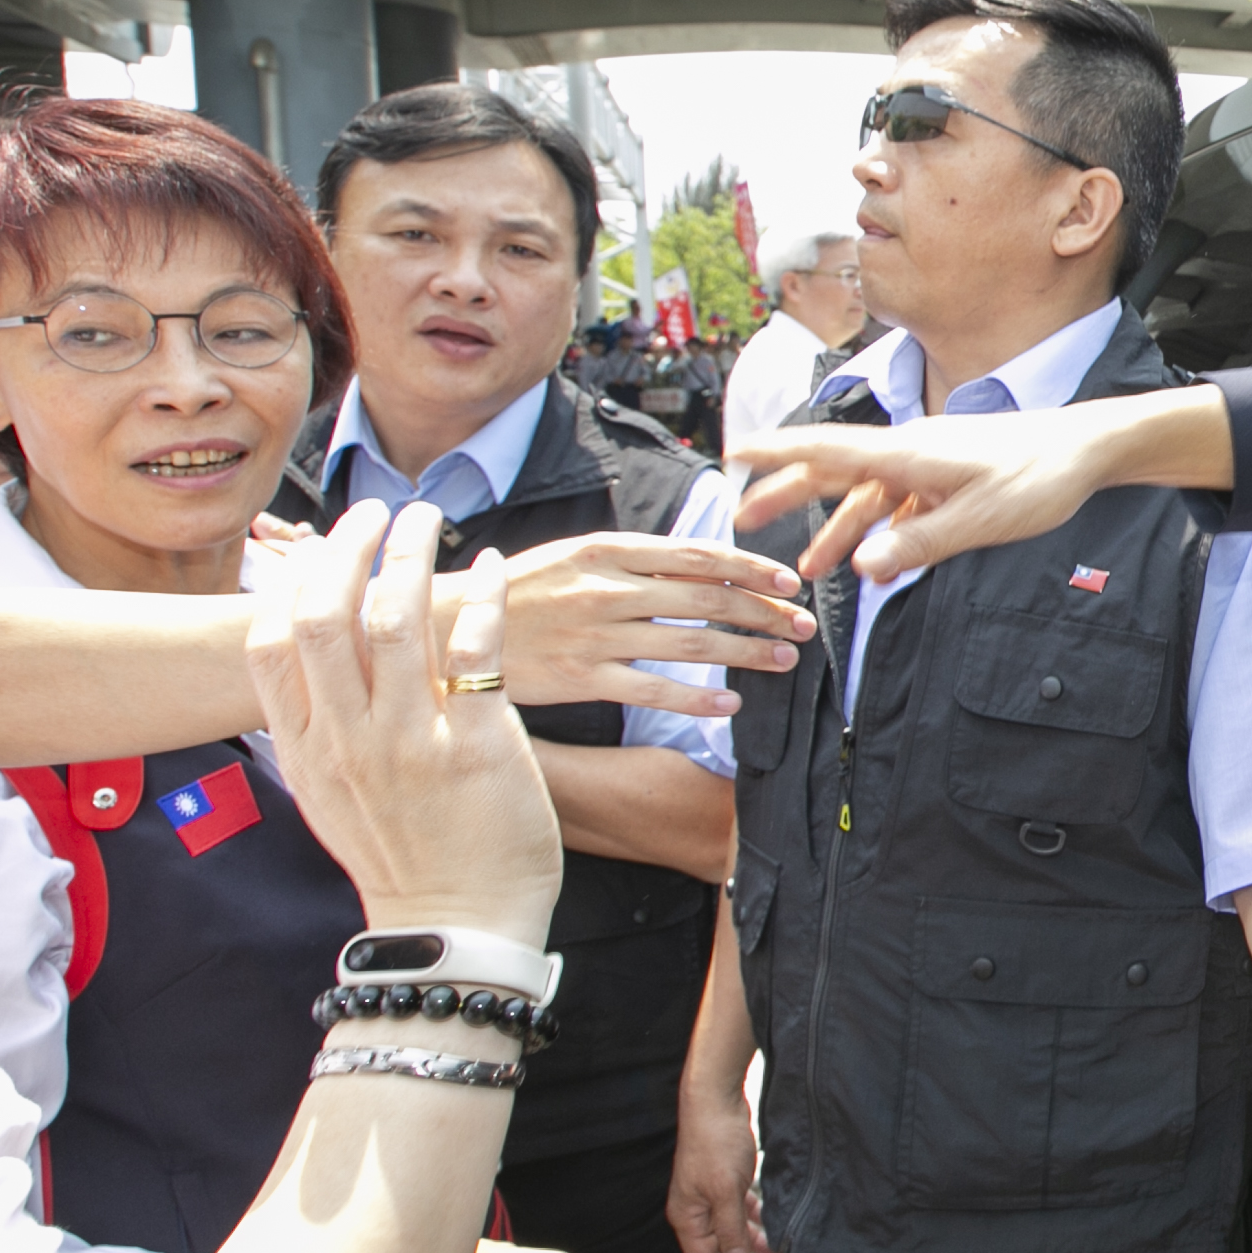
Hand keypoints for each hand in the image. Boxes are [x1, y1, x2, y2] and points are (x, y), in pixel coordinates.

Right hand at [249, 501, 563, 939]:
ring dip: (413, 552)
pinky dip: (484, 597)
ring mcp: (410, 744)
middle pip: (326, 614)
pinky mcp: (476, 750)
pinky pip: (476, 651)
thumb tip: (302, 663)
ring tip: (429, 518)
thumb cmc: (400, 858)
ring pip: (397, 618)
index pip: (271, 643)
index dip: (292, 580)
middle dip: (349, 546)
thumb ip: (316, 729)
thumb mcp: (329, 795)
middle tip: (379, 512)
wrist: (456, 930)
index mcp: (307, 750)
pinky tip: (491, 567)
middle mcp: (349, 741)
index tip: (323, 544)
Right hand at [487, 533, 814, 715]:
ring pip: (692, 643)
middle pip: (706, 599)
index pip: (698, 555)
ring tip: (783, 658)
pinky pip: (655, 690)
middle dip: (764, 611)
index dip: (750, 568)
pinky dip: (698, 698)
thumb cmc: (516, 592)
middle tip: (803, 623)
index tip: (788, 581)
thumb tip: (696, 562)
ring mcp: (597, 634)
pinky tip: (732, 702)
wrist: (448, 629)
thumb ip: (631, 559)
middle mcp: (608, 588)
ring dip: (746, 651)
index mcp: (608, 549)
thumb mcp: (572, 555)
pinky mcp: (584, 678)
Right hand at [668, 1082, 774, 1252]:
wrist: (716, 1100)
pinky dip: (754, 1220)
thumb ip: (730, 1230)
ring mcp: (709, 1193)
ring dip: (752, 1242)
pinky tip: (770, 1226)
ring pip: (731, 1228)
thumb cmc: (715, 1143)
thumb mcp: (726, 1192)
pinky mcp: (725, 1179)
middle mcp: (695, 1208)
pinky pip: (739, 1209)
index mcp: (688, 1216)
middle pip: (718, 1247)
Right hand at [735, 393, 1199, 582]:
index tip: (734, 453)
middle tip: (743, 515)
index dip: (776, 452)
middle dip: (786, 494)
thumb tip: (861, 568)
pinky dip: (882, 534)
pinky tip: (877, 567)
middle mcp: (910, 452)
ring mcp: (929, 465)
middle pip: (834, 471)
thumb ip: (918, 545)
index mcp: (908, 454)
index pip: (827, 450)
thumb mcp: (978, 521)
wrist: (1088, 452)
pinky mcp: (950, 479)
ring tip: (806, 569)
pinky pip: (902, 507)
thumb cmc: (1039, 478)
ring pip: (868, 497)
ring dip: (836, 530)